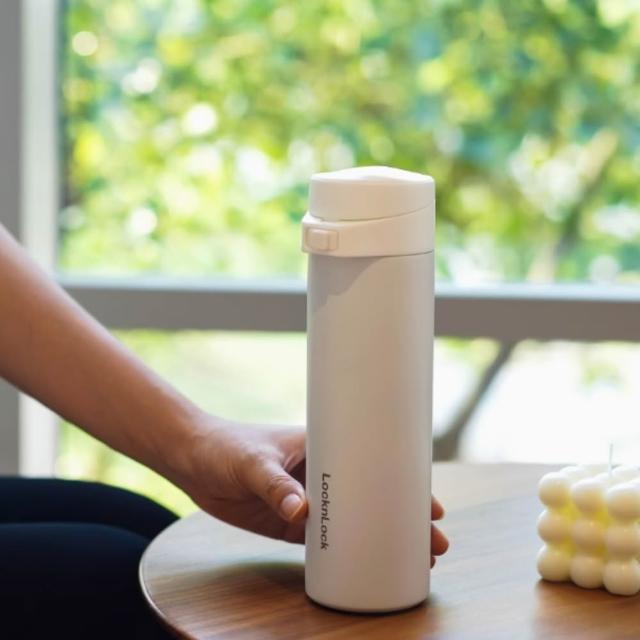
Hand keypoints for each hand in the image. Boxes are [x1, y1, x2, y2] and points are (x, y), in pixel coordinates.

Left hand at [181, 417, 448, 564]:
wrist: (193, 459)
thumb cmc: (226, 445)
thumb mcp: (252, 462)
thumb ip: (275, 485)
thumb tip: (302, 512)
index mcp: (322, 446)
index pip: (373, 463)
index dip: (403, 484)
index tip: (429, 505)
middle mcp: (322, 473)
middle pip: (371, 497)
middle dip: (401, 519)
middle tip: (432, 544)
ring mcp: (309, 499)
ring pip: (353, 521)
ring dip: (378, 538)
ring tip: (410, 561)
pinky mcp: (290, 523)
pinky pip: (324, 540)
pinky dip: (344, 552)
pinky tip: (364, 567)